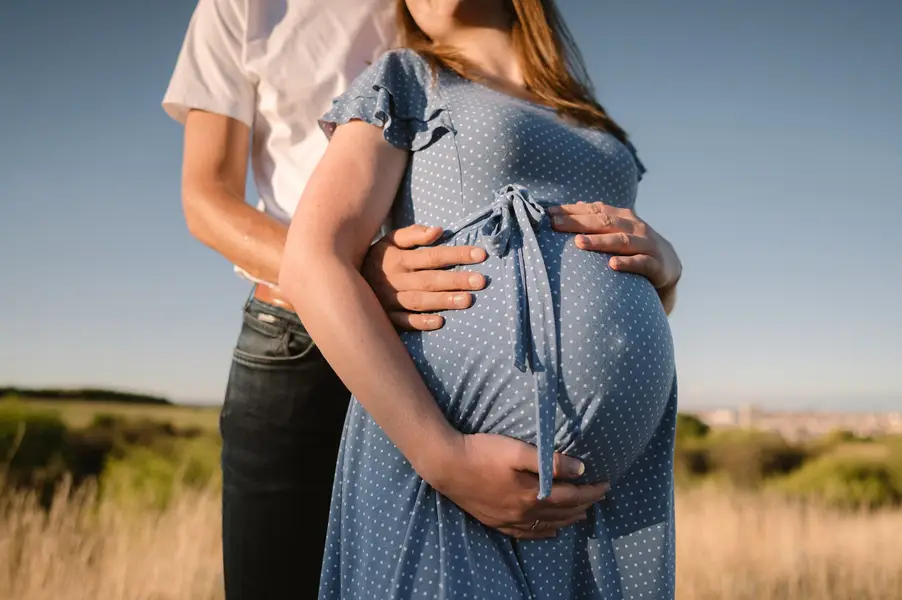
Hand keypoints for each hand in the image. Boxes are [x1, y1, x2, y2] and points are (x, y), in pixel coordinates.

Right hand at [362, 224, 487, 330]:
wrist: (340, 281)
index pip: (433, 255)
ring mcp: (389, 300)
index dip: (458, 255)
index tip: (482, 255)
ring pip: (419, 301)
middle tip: (481, 281)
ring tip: (468, 300)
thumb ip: (412, 234)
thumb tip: (438, 231)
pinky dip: (420, 322)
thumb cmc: (376, 259)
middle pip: (430, 279)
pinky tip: (439, 322)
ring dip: (443, 301)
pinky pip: (403, 322)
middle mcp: (394, 279)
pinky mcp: (385, 318)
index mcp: (398, 259)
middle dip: (456, 280)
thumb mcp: (389, 241)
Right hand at [422, 433, 609, 538]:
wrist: (446, 465)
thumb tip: (580, 470)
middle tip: (599, 497)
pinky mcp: (494, 520)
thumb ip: (550, 461)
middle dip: (584, 505)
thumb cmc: (482, 452)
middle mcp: (523, 512)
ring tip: (582, 514)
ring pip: (546, 525)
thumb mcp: (517, 451)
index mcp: (532, 494)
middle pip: (562, 512)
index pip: (571, 496)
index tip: (606, 484)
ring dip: (568, 520)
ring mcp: (508, 519)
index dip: (591, 491)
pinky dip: (542, 532)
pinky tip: (549, 531)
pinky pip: (525, 533)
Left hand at [548, 203, 681, 290]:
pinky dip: (627, 263)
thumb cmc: (635, 248)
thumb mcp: (618, 231)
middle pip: (604, 222)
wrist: (669, 267)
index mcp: (622, 217)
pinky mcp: (656, 266)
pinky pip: (641, 263)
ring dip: (599, 241)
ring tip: (578, 242)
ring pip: (621, 241)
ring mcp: (647, 245)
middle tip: (555, 225)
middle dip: (578, 222)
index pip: (594, 210)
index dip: (572, 210)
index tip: (549, 214)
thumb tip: (574, 206)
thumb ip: (599, 220)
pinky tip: (611, 265)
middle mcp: (635, 227)